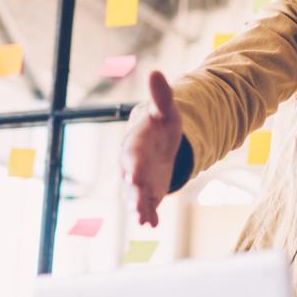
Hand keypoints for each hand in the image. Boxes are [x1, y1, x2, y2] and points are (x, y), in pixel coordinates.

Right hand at [120, 71, 183, 226]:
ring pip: (136, 197)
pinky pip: (147, 206)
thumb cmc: (160, 127)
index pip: (132, 157)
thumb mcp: (166, 112)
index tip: (135, 176)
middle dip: (134, 192)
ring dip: (139, 208)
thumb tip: (156, 72)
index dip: (134, 167)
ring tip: (143, 219)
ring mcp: (139, 182)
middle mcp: (132, 166)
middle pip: (131, 181)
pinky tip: (152, 225)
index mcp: (134, 146)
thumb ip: (161, 96)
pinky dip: (149, 214)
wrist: (157, 144)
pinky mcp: (148, 194)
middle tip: (137, 206)